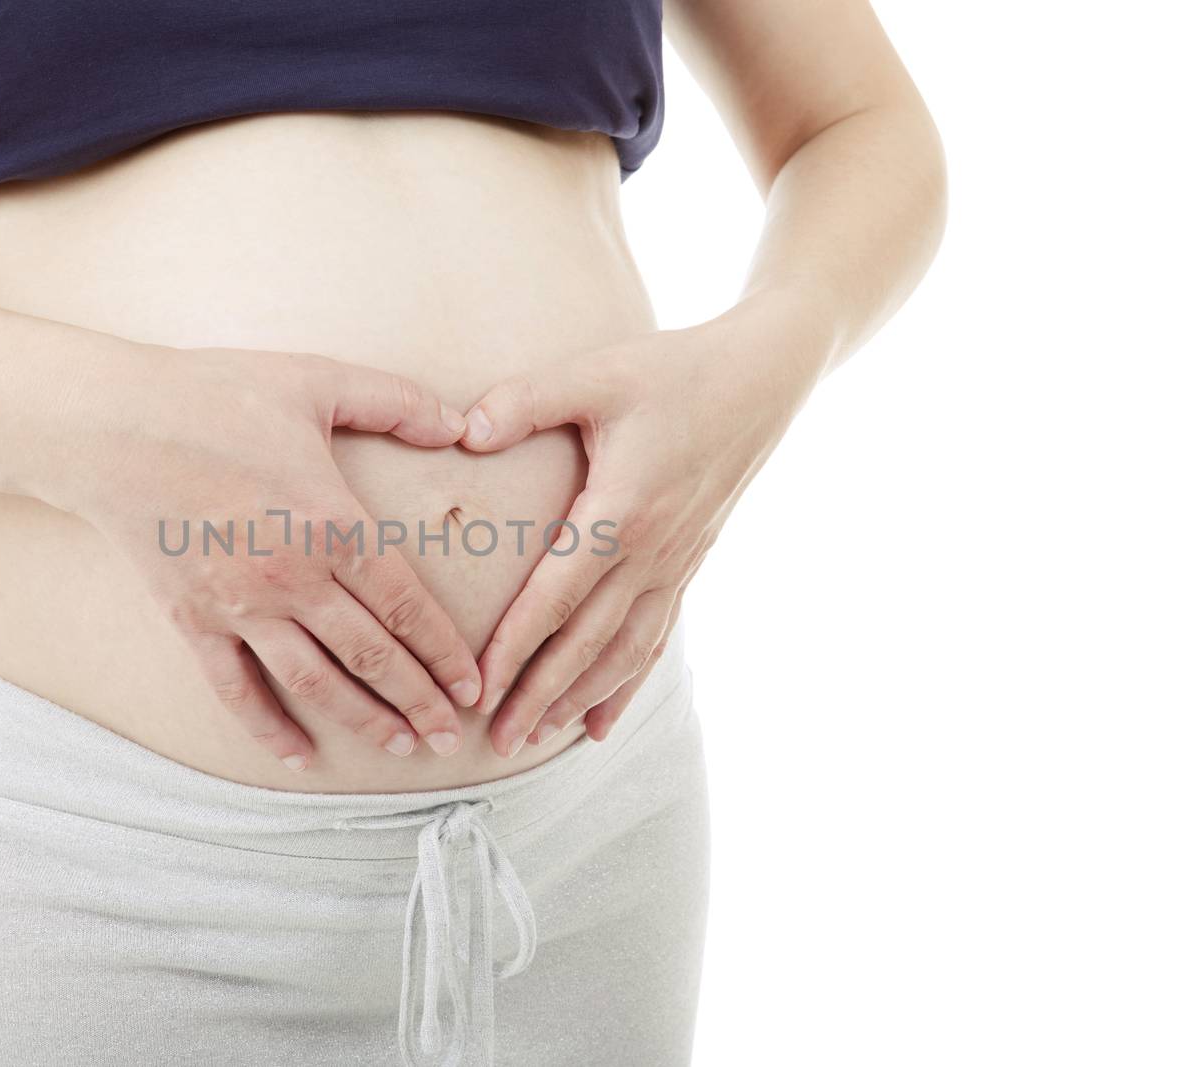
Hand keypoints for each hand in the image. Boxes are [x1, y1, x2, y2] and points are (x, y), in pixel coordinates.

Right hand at [62, 345, 483, 771]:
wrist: (111, 425)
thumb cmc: (216, 395)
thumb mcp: (317, 380)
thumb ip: (398, 402)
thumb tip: (462, 422)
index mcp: (332, 524)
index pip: (406, 606)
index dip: (444, 654)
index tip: (472, 686)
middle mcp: (293, 579)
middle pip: (372, 657)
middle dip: (418, 702)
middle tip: (450, 737)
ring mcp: (240, 608)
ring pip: (316, 684)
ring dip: (364, 722)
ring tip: (402, 749)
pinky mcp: (193, 623)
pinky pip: (237, 691)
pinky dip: (270, 730)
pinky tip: (301, 758)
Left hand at [459, 299, 827, 754]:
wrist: (762, 378)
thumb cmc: (672, 371)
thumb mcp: (596, 374)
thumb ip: (526, 400)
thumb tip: (466, 430)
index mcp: (621, 513)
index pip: (556, 597)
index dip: (515, 646)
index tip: (478, 687)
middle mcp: (651, 553)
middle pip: (587, 643)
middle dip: (540, 695)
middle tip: (497, 742)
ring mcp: (675, 565)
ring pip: (624, 652)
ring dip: (579, 699)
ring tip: (537, 739)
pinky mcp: (688, 565)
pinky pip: (655, 640)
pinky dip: (625, 685)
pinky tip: (599, 724)